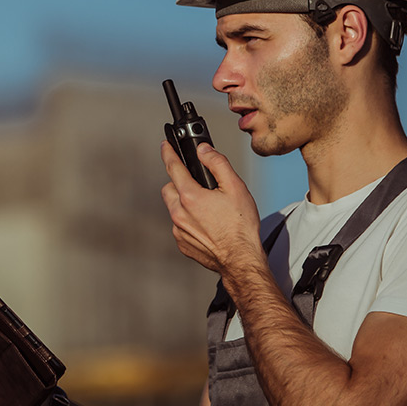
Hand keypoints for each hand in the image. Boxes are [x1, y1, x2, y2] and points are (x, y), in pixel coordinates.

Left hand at [159, 141, 263, 273]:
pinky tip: (207, 225)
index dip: (168, 153)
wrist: (240, 259)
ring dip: (185, 204)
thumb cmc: (241, 226)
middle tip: (199, 187)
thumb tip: (203, 150)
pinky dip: (188, 221)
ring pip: (174, 208)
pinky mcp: (181, 243)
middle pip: (170, 188)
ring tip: (207, 209)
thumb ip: (217, 164)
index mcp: (190, 196)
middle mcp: (179, 213)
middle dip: (180, 183)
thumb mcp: (235, 187)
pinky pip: (179, 226)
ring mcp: (178, 230)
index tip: (165, 146)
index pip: (173, 167)